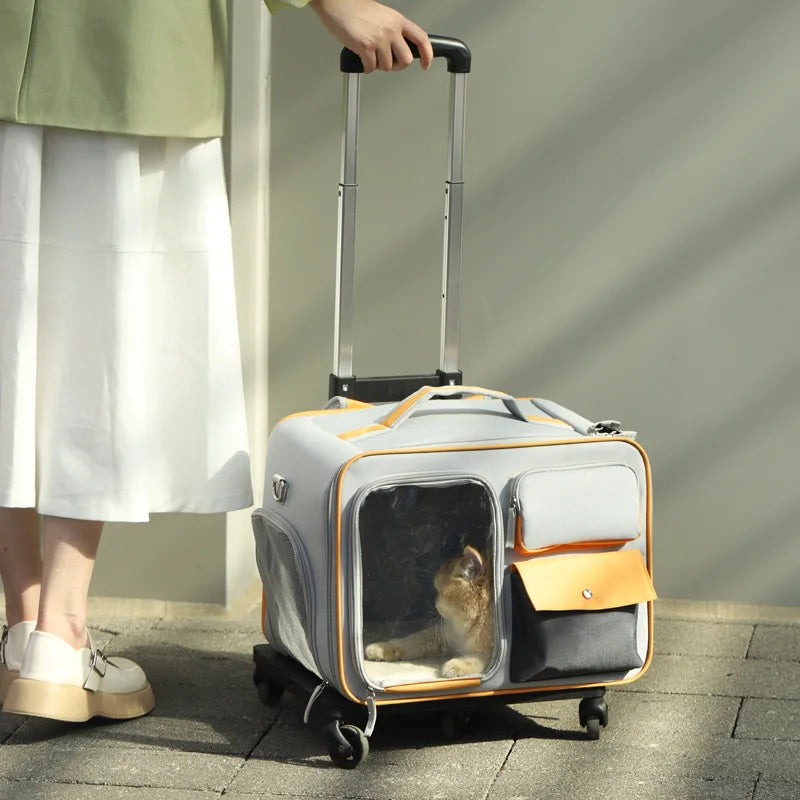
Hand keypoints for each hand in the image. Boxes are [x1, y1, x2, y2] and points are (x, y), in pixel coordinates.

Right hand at [309, 0, 432, 73]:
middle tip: (389, 62)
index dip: (427, 54)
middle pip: (406, 60)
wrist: (337, 3)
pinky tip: (362, 58)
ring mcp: (379, 39)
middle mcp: (391, 30)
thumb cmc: (354, 8)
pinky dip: (366, 67)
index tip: (425, 64)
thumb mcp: (382, 15)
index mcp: (397, 20)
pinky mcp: (366, 47)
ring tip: (370, 54)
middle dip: (397, 65)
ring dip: (378, 65)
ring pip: (387, 66)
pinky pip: (370, 68)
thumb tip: (396, 47)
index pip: (421, 39)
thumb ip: (392, 30)